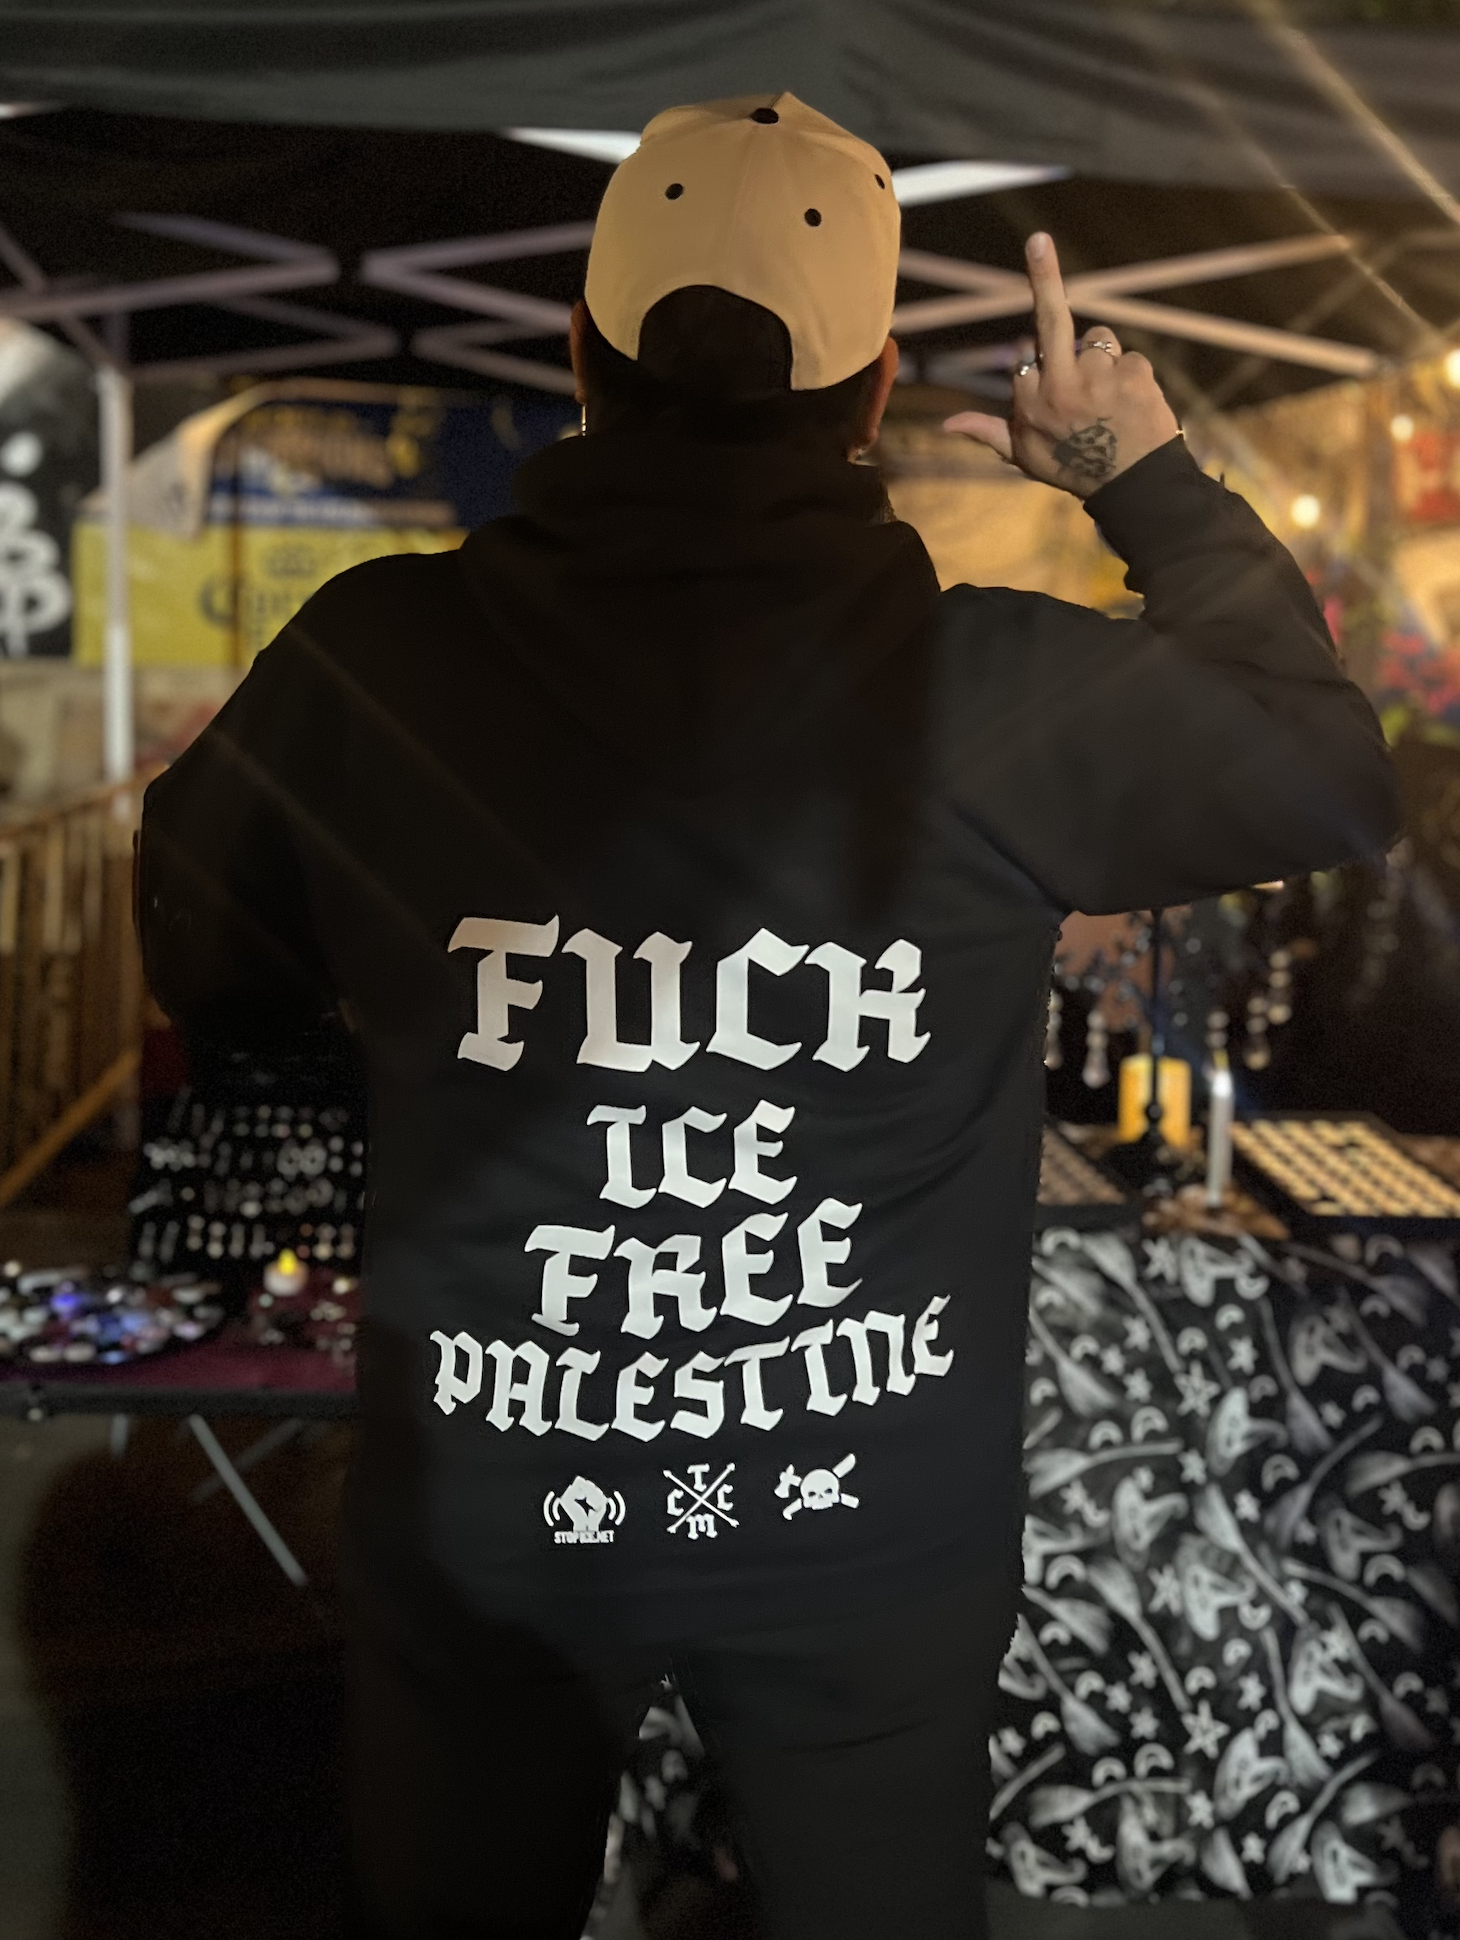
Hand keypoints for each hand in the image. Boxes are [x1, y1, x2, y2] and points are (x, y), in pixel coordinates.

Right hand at [942, 233, 1179, 498]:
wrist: (1136, 488)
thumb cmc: (1075, 470)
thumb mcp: (1025, 456)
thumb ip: (988, 432)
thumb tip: (946, 424)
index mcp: (1029, 403)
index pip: (1025, 354)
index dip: (1036, 364)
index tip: (1049, 384)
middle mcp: (1060, 385)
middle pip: (1050, 319)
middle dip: (1043, 276)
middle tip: (1037, 240)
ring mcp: (1099, 377)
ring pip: (1098, 341)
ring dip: (1102, 361)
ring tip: (1110, 402)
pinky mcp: (1133, 372)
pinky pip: (1128, 358)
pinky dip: (1130, 377)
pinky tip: (1131, 406)